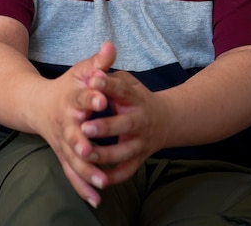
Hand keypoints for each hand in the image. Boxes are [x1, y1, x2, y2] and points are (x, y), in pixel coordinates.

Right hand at [30, 41, 117, 207]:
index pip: (81, 97)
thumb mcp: (80, 71)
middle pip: (73, 133)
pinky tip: (96, 200)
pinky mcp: (63, 155)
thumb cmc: (66, 86)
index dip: (91, 97)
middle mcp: (65, 122)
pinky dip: (83, 187)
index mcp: (70, 99)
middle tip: (92, 151)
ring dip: (86, 171)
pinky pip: (72, 173)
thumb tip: (111, 45)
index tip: (102, 99)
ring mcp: (62, 141)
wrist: (35, 105)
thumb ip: (98, 62)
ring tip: (102, 182)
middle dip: (82, 142)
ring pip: (72, 158)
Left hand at [79, 69, 170, 187]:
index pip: (122, 89)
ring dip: (105, 155)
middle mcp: (141, 121)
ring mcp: (141, 142)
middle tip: (84, 127)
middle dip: (105, 127)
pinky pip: (127, 171)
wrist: (166, 119)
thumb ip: (110, 77)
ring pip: (124, 152)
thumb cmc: (135, 97)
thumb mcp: (126, 81)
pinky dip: (114, 177)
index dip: (108, 85)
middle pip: (125, 125)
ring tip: (85, 154)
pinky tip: (97, 179)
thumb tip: (95, 70)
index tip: (93, 80)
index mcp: (136, 98)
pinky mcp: (140, 158)